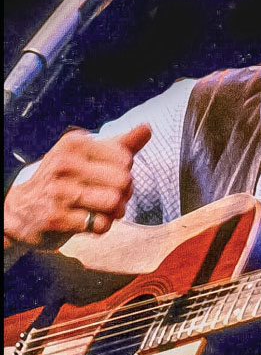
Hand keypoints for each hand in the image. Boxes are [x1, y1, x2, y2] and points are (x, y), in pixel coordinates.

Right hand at [4, 124, 150, 249]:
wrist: (20, 208)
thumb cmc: (64, 179)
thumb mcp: (87, 156)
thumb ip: (121, 144)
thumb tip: (147, 127)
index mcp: (75, 144)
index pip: (125, 158)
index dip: (125, 172)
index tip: (108, 177)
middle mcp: (65, 164)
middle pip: (123, 181)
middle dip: (123, 194)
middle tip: (107, 197)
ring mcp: (59, 191)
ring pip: (114, 202)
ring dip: (114, 212)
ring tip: (100, 210)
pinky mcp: (56, 217)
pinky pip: (100, 225)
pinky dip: (100, 227)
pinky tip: (87, 221)